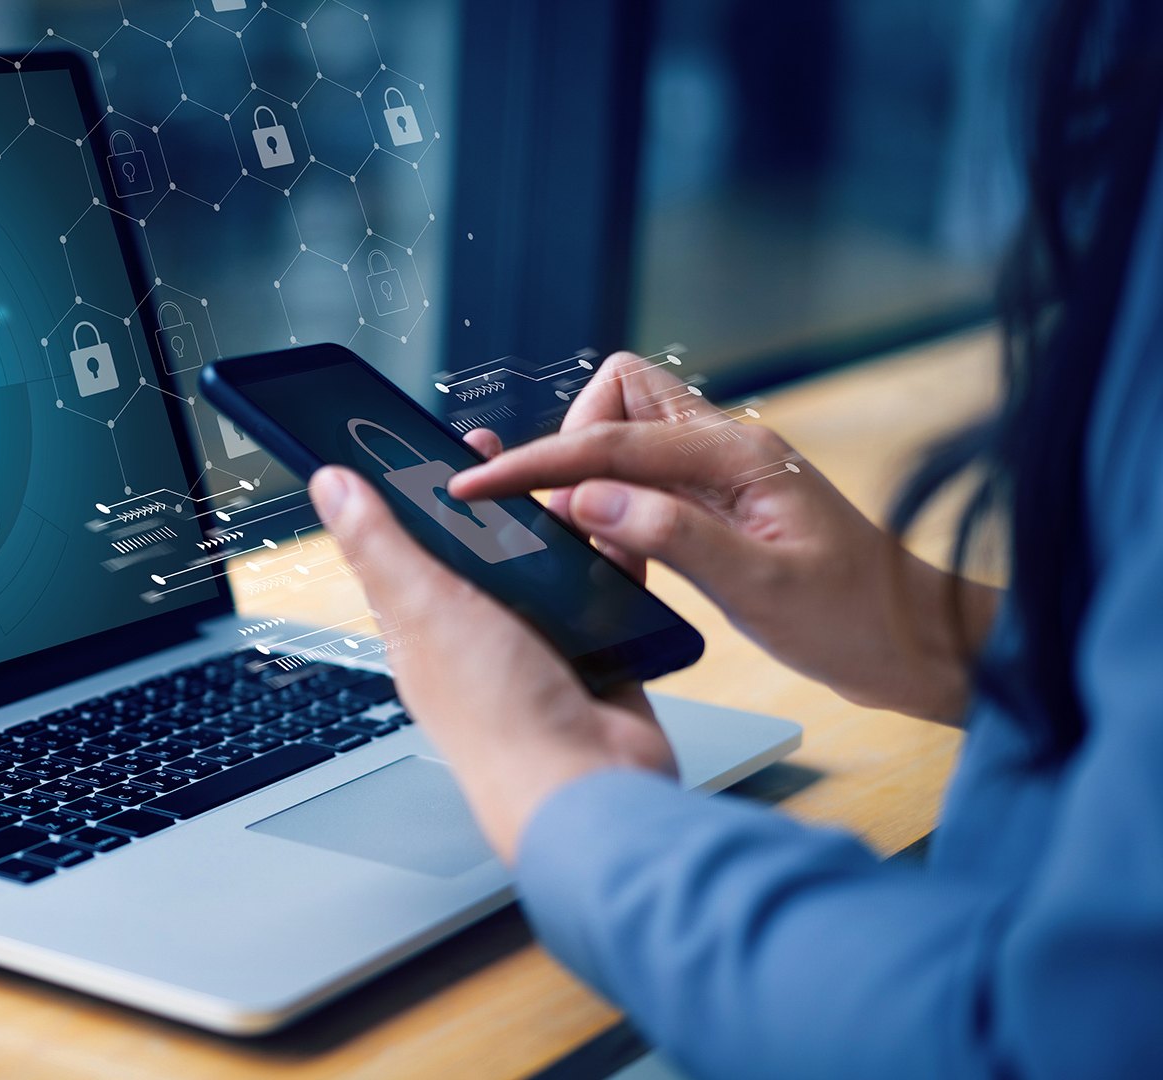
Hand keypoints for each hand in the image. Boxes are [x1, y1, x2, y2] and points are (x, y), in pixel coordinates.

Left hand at [308, 466, 675, 861]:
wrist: (589, 789)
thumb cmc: (499, 720)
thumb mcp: (426, 610)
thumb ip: (381, 545)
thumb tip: (329, 486)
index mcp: (424, 627)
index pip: (412, 543)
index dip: (421, 490)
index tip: (440, 438)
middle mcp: (478, 636)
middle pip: (487, 549)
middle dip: (504, 500)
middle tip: (521, 454)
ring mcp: (539, 648)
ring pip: (550, 568)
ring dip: (562, 529)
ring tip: (577, 487)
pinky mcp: (597, 658)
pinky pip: (606, 595)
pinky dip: (614, 564)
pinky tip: (620, 534)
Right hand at [450, 351, 995, 722]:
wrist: (915, 645)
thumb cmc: (855, 619)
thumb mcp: (761, 588)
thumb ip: (670, 535)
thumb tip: (586, 499)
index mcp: (739, 455)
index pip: (612, 441)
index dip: (538, 462)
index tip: (480, 486)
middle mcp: (728, 448)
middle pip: (617, 398)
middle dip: (571, 445)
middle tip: (563, 518)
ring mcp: (723, 473)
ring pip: (626, 436)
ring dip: (591, 478)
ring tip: (589, 543)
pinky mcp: (719, 503)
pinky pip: (645, 480)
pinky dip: (615, 506)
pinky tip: (618, 553)